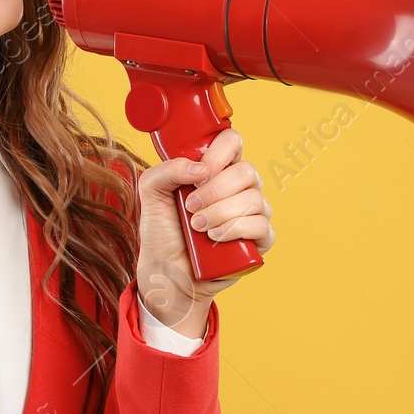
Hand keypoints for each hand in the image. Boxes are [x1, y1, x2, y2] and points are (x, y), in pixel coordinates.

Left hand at [134, 127, 273, 338]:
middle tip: (190, 207)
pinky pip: (263, 226)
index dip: (219, 152)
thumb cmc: (163, 231)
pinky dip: (236, 230)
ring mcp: (251, 213)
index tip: (199, 173)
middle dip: (215, 190)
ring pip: (254, 199)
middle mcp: (238, 188)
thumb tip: (200, 167)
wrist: (166, 272)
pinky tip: (215, 237)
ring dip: (221, 212)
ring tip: (197, 227)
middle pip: (246, 171)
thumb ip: (165, 171)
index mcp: (216, 169)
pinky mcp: (259, 240)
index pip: (232, 142)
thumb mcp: (151, 194)